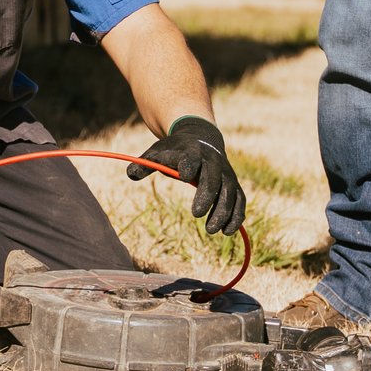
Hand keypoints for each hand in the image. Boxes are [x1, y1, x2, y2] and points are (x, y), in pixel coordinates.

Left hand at [128, 115, 245, 235]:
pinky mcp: (233, 184)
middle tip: (196, 214)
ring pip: (230, 192)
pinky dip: (236, 216)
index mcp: (193, 151)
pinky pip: (240, 200)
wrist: (201, 139)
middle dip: (207, 196)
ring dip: (223, 211)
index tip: (183, 177)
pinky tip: (227, 231)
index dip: (188, 166)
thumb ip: (145, 163)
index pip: (192, 158)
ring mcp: (226, 173)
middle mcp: (213, 161)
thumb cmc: (175, 150)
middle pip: (214, 178)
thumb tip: (130, 173)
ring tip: (211, 230)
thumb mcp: (158, 152)